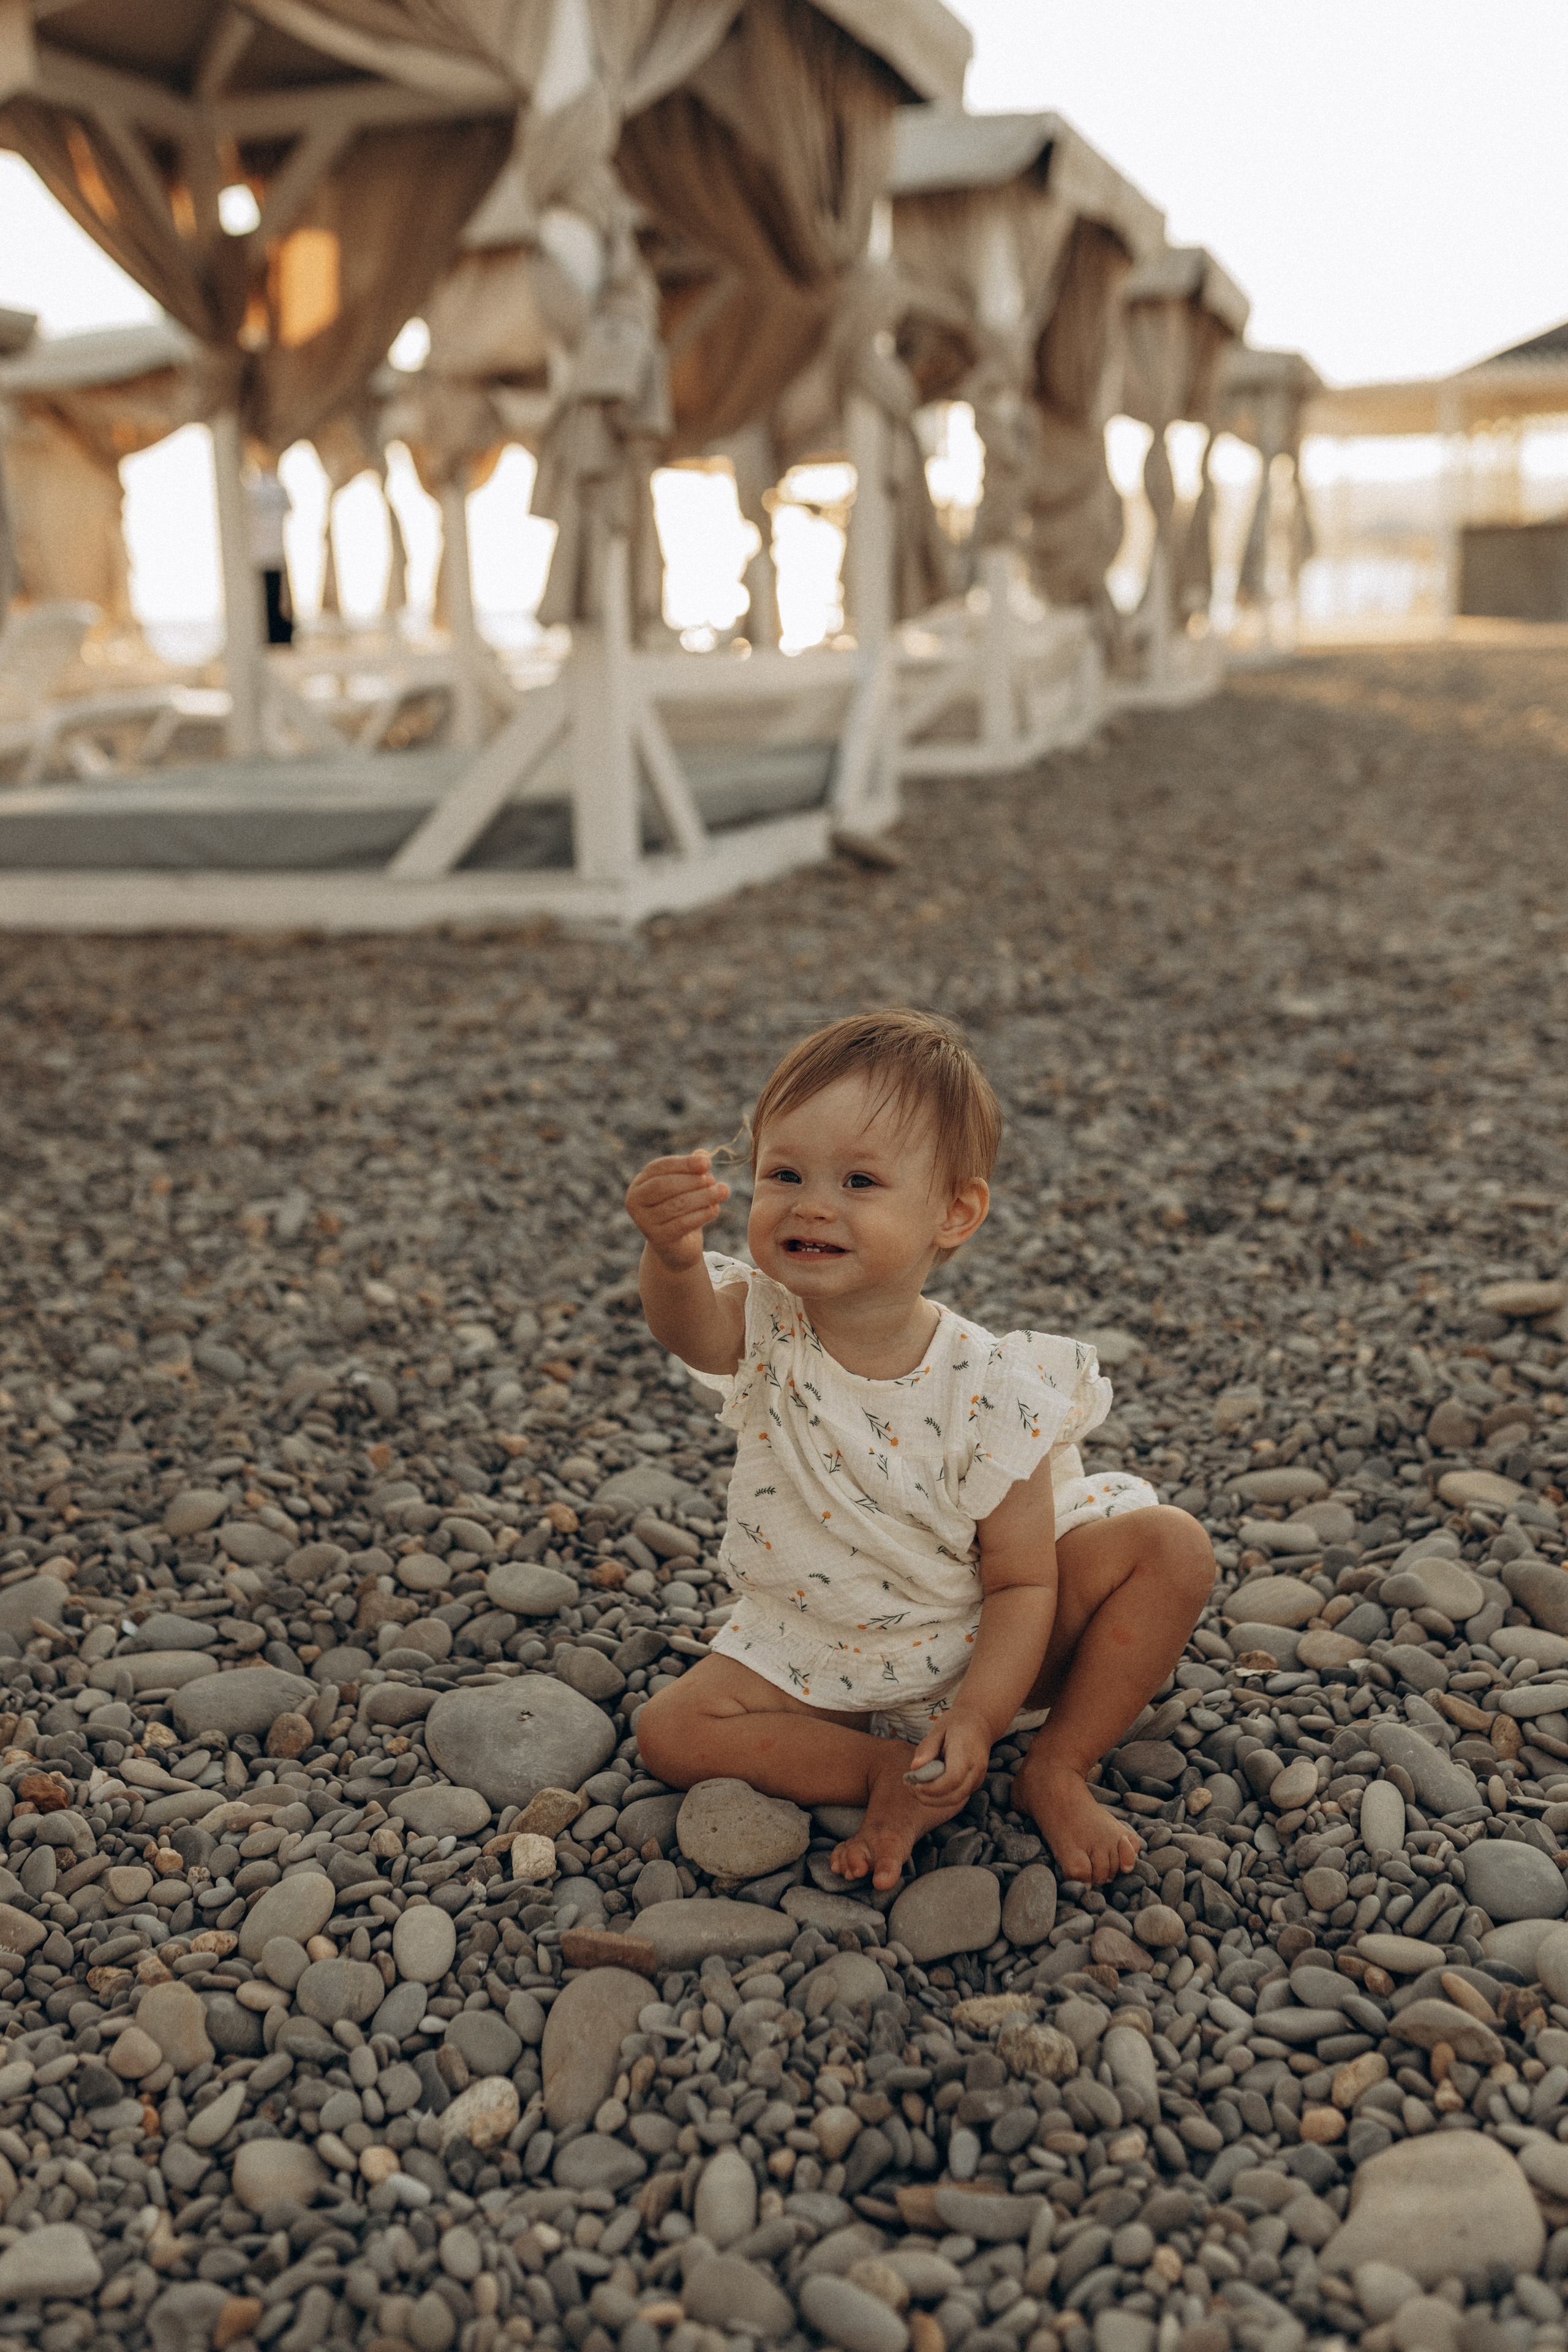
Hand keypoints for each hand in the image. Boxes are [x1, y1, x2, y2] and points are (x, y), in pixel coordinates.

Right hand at [626, 1150, 729, 1271]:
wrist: (678, 1247)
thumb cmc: (681, 1210)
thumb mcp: (686, 1187)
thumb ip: (692, 1169)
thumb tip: (702, 1154)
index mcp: (639, 1184)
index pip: (659, 1167)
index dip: (683, 1163)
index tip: (707, 1162)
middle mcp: (635, 1202)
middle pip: (664, 1186)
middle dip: (692, 1181)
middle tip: (714, 1180)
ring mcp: (644, 1222)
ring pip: (676, 1205)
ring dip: (703, 1197)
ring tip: (723, 1192)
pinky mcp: (658, 1239)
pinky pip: (682, 1224)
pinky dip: (702, 1214)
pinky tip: (715, 1209)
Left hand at [905, 1710, 992, 1809]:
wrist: (980, 1723)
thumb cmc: (957, 1724)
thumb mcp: (938, 1729)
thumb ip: (927, 1748)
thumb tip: (914, 1768)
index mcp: (966, 1752)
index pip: (952, 1779)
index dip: (932, 1787)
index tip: (915, 1784)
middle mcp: (976, 1769)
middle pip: (954, 1796)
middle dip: (928, 1798)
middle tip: (909, 1787)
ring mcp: (977, 1779)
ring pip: (955, 1801)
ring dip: (932, 1800)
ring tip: (914, 1787)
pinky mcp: (974, 1785)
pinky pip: (957, 1798)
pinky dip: (940, 1798)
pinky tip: (926, 1787)